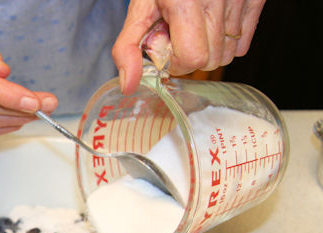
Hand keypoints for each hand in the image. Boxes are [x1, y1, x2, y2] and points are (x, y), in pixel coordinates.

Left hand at [112, 0, 265, 94]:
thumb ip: (128, 48)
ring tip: (195, 26)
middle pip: (210, 61)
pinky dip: (227, 42)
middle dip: (190, 56)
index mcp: (185, 2)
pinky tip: (213, 25)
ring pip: (227, 56)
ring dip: (208, 51)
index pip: (192, 58)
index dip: (175, 61)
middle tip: (180, 33)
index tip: (167, 47)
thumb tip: (128, 85)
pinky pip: (243, 44)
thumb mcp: (139, 9)